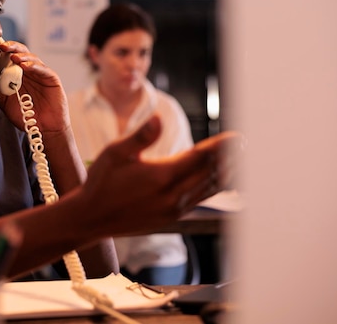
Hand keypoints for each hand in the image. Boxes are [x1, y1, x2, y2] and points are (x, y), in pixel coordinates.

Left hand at [0, 40, 69, 133]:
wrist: (42, 130)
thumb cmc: (25, 116)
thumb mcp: (6, 101)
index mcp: (18, 75)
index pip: (10, 58)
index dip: (2, 51)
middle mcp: (29, 72)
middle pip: (21, 53)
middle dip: (11, 48)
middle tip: (2, 47)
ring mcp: (40, 74)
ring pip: (32, 58)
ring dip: (22, 56)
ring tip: (13, 57)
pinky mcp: (51, 78)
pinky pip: (42, 69)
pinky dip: (33, 65)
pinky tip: (24, 66)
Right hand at [82, 115, 243, 235]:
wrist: (91, 217)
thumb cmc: (101, 182)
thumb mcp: (115, 153)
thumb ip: (141, 136)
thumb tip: (159, 118)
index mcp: (161, 176)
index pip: (201, 158)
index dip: (222, 147)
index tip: (238, 138)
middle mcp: (173, 195)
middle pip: (211, 174)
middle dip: (230, 158)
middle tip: (246, 145)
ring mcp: (174, 209)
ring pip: (209, 190)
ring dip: (227, 174)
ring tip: (241, 160)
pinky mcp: (172, 218)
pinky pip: (201, 201)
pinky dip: (215, 189)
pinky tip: (220, 182)